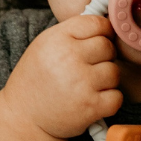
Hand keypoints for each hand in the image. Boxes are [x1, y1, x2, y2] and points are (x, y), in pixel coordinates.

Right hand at [1, 14, 122, 138]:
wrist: (24, 117)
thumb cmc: (37, 80)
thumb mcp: (44, 46)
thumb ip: (72, 34)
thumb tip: (107, 25)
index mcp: (57, 39)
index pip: (97, 23)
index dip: (102, 33)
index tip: (96, 43)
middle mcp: (69, 58)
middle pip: (108, 47)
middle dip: (104, 57)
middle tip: (90, 68)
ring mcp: (82, 83)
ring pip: (114, 71)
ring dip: (106, 80)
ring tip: (89, 85)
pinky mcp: (91, 106)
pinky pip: (117, 97)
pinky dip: (109, 100)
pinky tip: (94, 100)